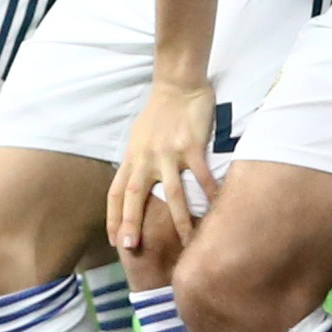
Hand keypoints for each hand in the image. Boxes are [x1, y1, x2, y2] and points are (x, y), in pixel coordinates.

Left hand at [110, 79, 217, 259]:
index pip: (115, 192)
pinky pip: (201, 175)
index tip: (116, 241)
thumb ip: (137, 162)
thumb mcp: (139, 138)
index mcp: (132, 157)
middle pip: (134, 195)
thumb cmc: (159, 112)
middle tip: (131, 248)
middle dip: (131, 222)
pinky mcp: (191, 145)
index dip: (113, 218)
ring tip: (187, 243)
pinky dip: (210, 193)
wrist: (178, 84)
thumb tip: (134, 186)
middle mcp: (146, 158)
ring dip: (179, 220)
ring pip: (172, 193)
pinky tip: (217, 209)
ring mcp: (168, 152)